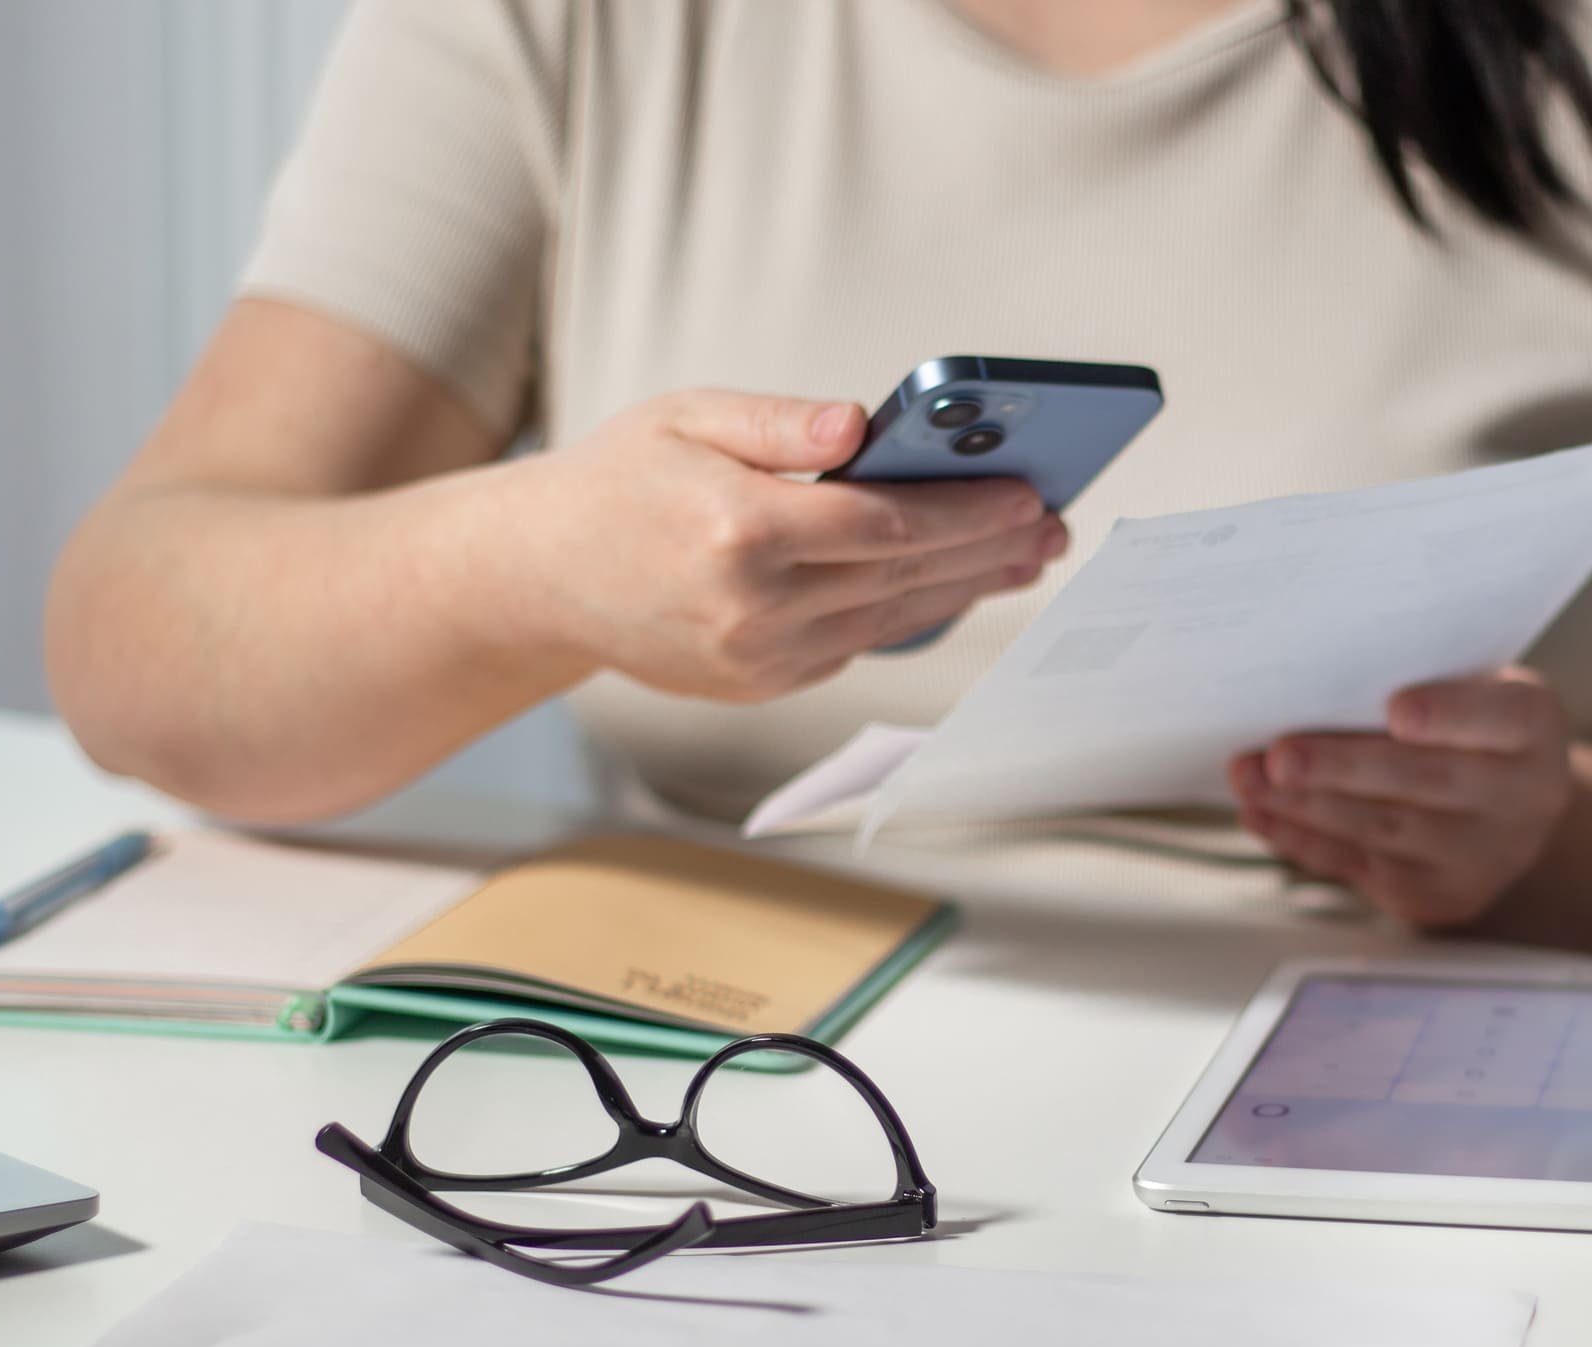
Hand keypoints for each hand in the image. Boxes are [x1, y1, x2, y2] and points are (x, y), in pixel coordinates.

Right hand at [483, 389, 1065, 700]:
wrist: (539, 577)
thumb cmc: (617, 483)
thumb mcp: (688, 417)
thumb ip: (781, 423)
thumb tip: (864, 426)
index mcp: (739, 532)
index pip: (885, 524)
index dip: (966, 512)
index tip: (1027, 494)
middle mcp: (753, 608)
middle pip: (902, 577)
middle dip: (988, 551)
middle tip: (1052, 527)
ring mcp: (757, 658)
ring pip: (890, 620)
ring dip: (966, 589)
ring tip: (1024, 558)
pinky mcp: (759, 684)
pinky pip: (856, 644)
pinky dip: (910, 613)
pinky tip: (952, 585)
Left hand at [1229, 668, 1574, 926]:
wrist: (1507, 807)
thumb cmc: (1472, 727)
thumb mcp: (1473, 687)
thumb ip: (1422, 679)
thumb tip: (1319, 678)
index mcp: (1536, 729)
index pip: (1502, 718)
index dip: (1449, 714)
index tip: (1399, 710)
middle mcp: (1521, 799)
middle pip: (1425, 780)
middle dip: (1343, 768)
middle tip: (1281, 756)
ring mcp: (1481, 856)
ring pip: (1381, 828)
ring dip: (1304, 804)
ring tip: (1250, 776)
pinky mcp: (1435, 894)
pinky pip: (1358, 864)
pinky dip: (1301, 837)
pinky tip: (1262, 811)